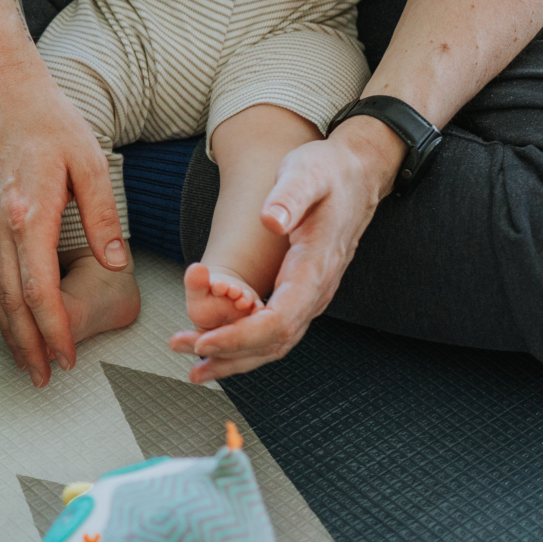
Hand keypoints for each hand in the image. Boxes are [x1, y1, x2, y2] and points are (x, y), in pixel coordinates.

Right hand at [0, 73, 125, 385]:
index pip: (38, 290)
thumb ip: (102, 215)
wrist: (3, 91)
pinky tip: (10, 316)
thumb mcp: (89, 161)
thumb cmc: (49, 121)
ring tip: (23, 359)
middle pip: (11, 301)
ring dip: (9, 330)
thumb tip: (116, 261)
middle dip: (26, 344)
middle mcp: (3, 226)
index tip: (64, 357)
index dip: (51, 330)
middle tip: (41, 377)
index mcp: (30, 215)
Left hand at [167, 120, 398, 380]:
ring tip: (195, 368)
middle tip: (187, 360)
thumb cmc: (327, 174)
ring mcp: (310, 296)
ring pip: (275, 344)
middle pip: (274, 342)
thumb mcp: (306, 173)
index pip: (279, 320)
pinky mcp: (301, 294)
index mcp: (315, 268)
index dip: (242, 336)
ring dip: (234, 359)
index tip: (207, 342)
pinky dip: (246, 346)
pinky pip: (274, 332)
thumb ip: (289, 196)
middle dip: (229, 355)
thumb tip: (270, 220)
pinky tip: (218, 350)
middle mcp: (316, 292)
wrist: (355, 176)